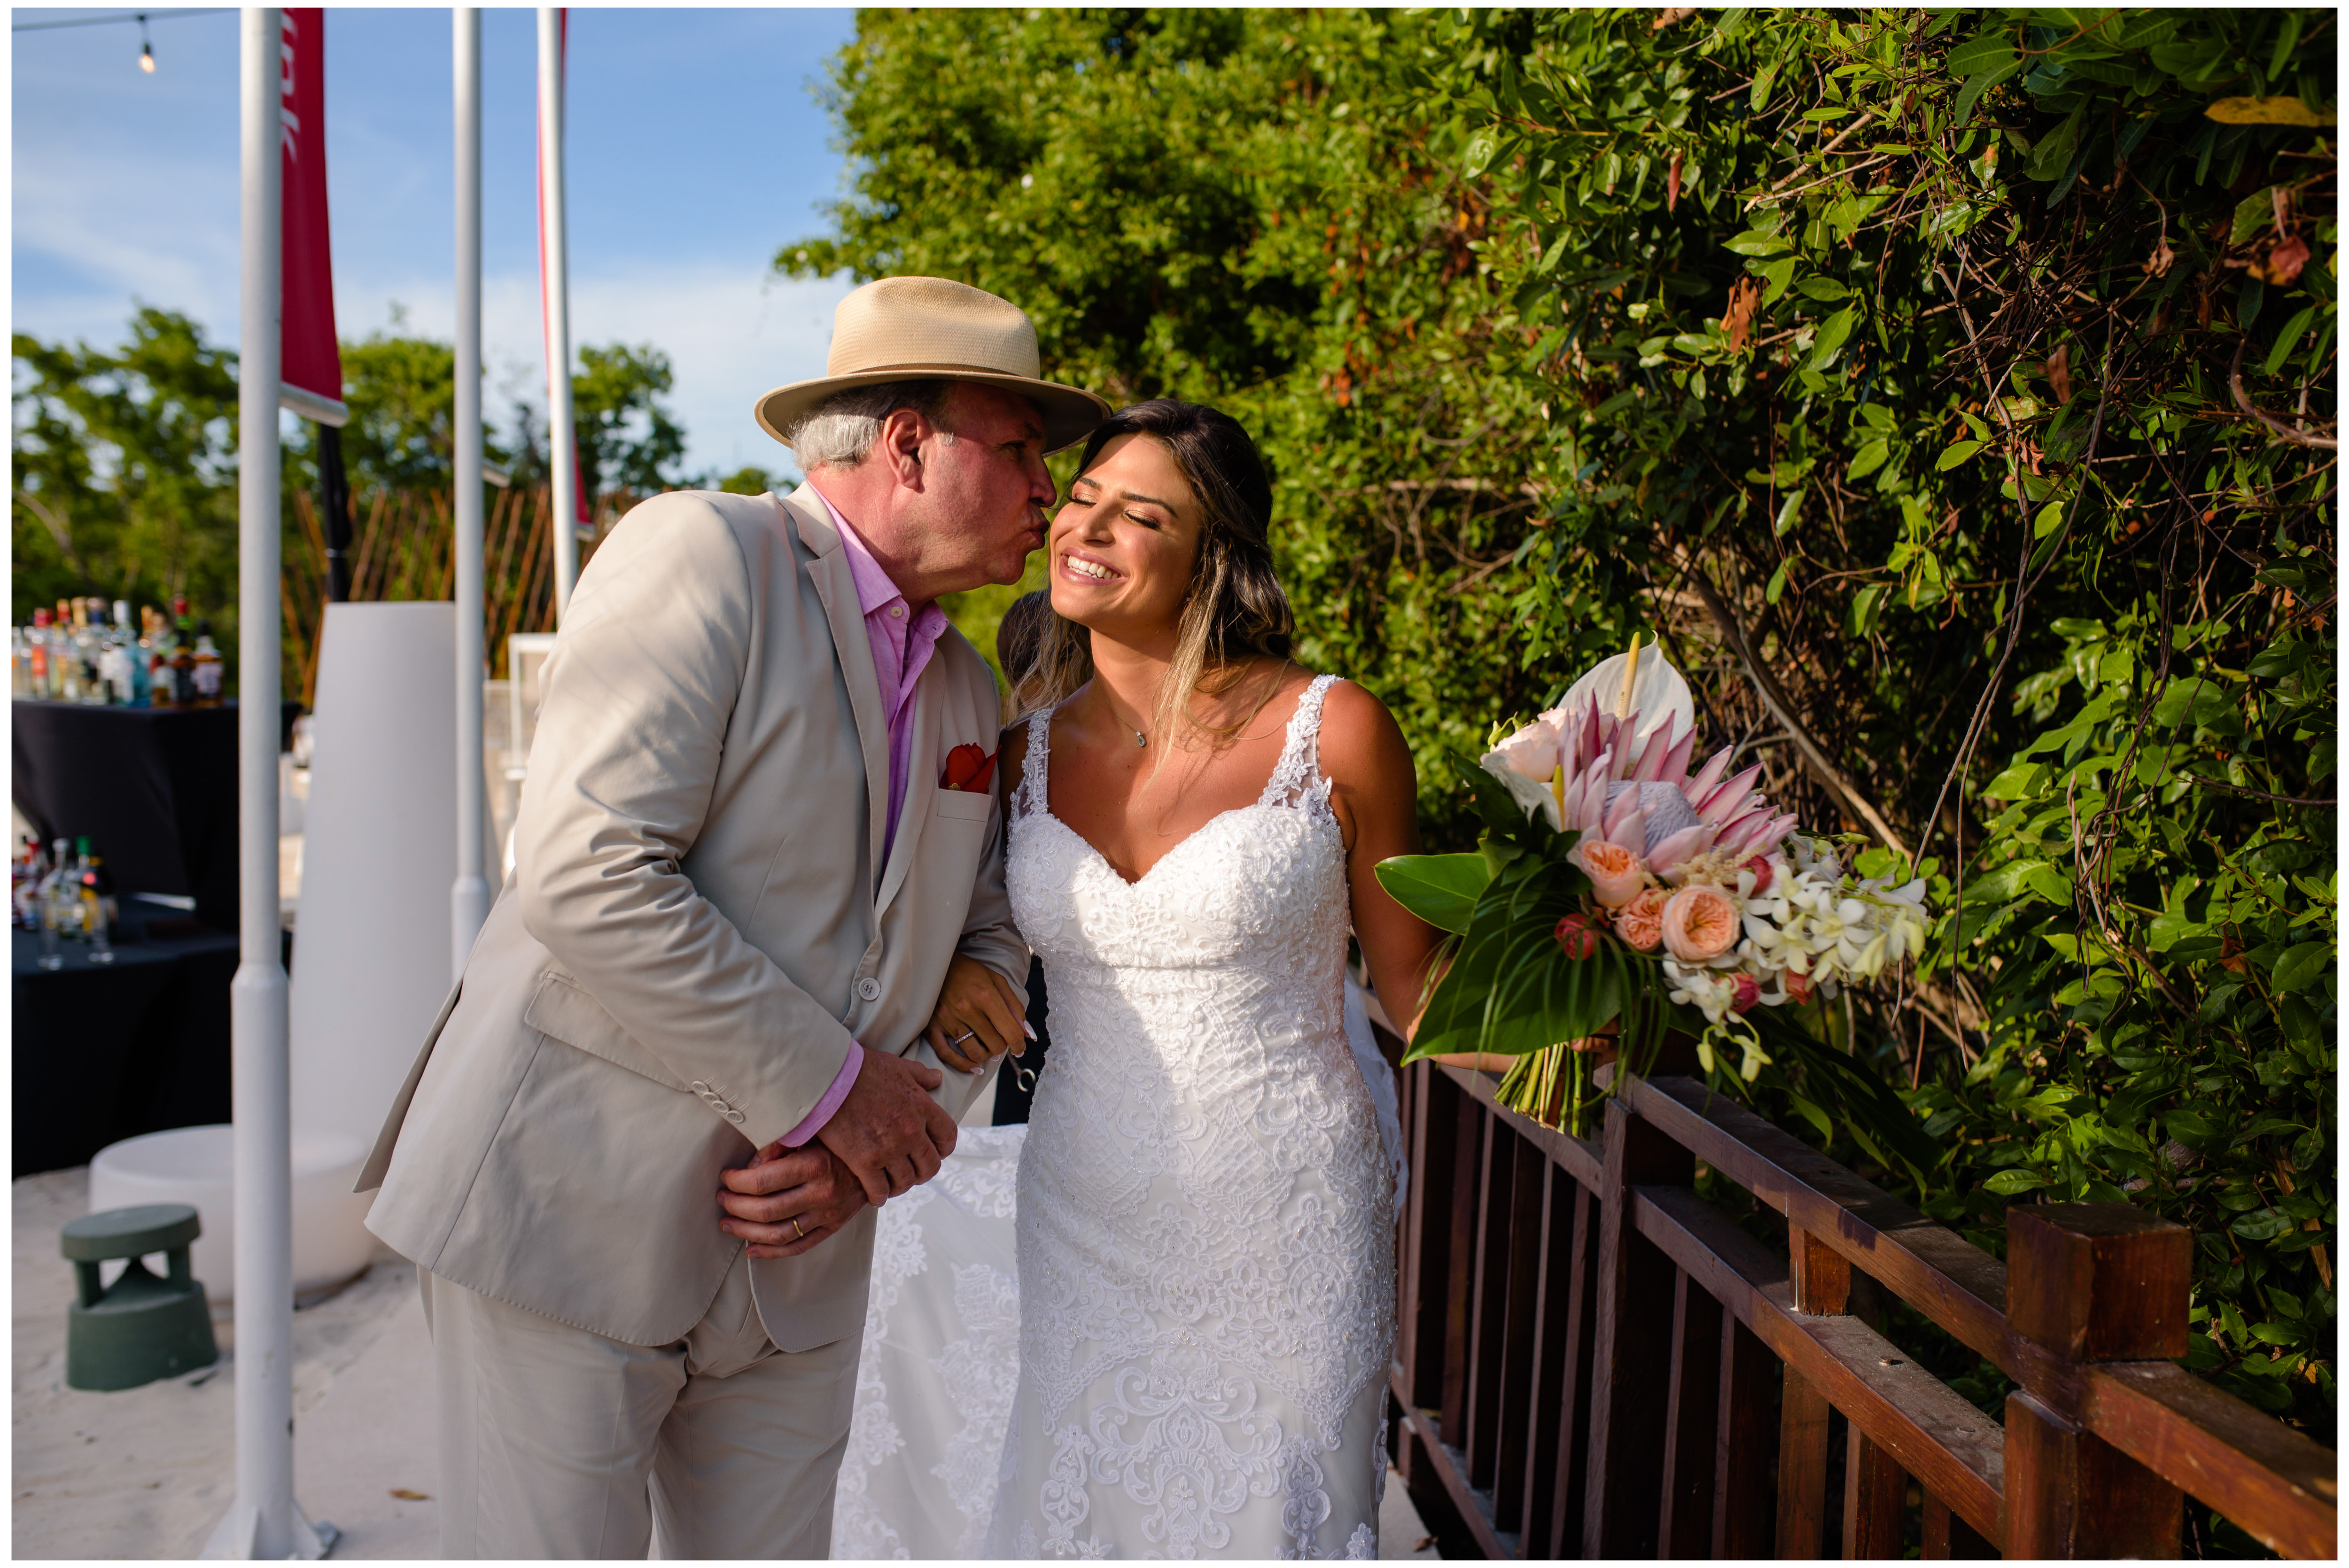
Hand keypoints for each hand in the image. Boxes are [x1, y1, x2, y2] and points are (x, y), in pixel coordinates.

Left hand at [719, 1141, 867, 1259]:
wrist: (879, 1160)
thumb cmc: (840, 1141)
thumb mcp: (813, 1131)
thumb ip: (780, 1143)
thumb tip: (751, 1164)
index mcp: (814, 1165)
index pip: (761, 1182)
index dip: (736, 1182)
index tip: (725, 1177)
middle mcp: (821, 1194)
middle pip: (765, 1211)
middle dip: (735, 1206)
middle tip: (721, 1199)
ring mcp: (828, 1215)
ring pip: (777, 1234)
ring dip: (746, 1232)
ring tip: (727, 1223)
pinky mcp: (832, 1228)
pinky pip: (797, 1247)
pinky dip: (771, 1253)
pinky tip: (751, 1251)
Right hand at [816, 1044, 957, 1207]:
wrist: (828, 1078)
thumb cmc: (860, 1068)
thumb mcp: (897, 1066)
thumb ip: (919, 1074)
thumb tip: (937, 1078)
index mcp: (922, 1107)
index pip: (948, 1136)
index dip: (944, 1148)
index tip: (936, 1152)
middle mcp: (911, 1131)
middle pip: (931, 1165)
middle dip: (923, 1172)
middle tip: (912, 1172)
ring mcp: (889, 1149)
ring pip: (906, 1181)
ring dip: (900, 1185)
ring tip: (891, 1184)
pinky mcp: (865, 1162)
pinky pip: (879, 1190)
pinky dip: (879, 1196)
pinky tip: (874, 1194)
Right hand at [925, 954, 1031, 1072]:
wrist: (937, 963)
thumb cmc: (970, 972)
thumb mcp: (997, 981)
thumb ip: (1014, 1007)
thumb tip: (1027, 1033)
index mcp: (986, 996)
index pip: (1010, 1032)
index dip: (1019, 1046)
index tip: (1020, 1049)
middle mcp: (967, 1009)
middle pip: (994, 1045)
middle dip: (1002, 1047)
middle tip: (1000, 1040)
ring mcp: (947, 1019)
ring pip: (975, 1052)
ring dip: (986, 1054)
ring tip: (987, 1046)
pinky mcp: (932, 1025)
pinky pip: (946, 1054)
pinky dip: (962, 1065)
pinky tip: (973, 1067)